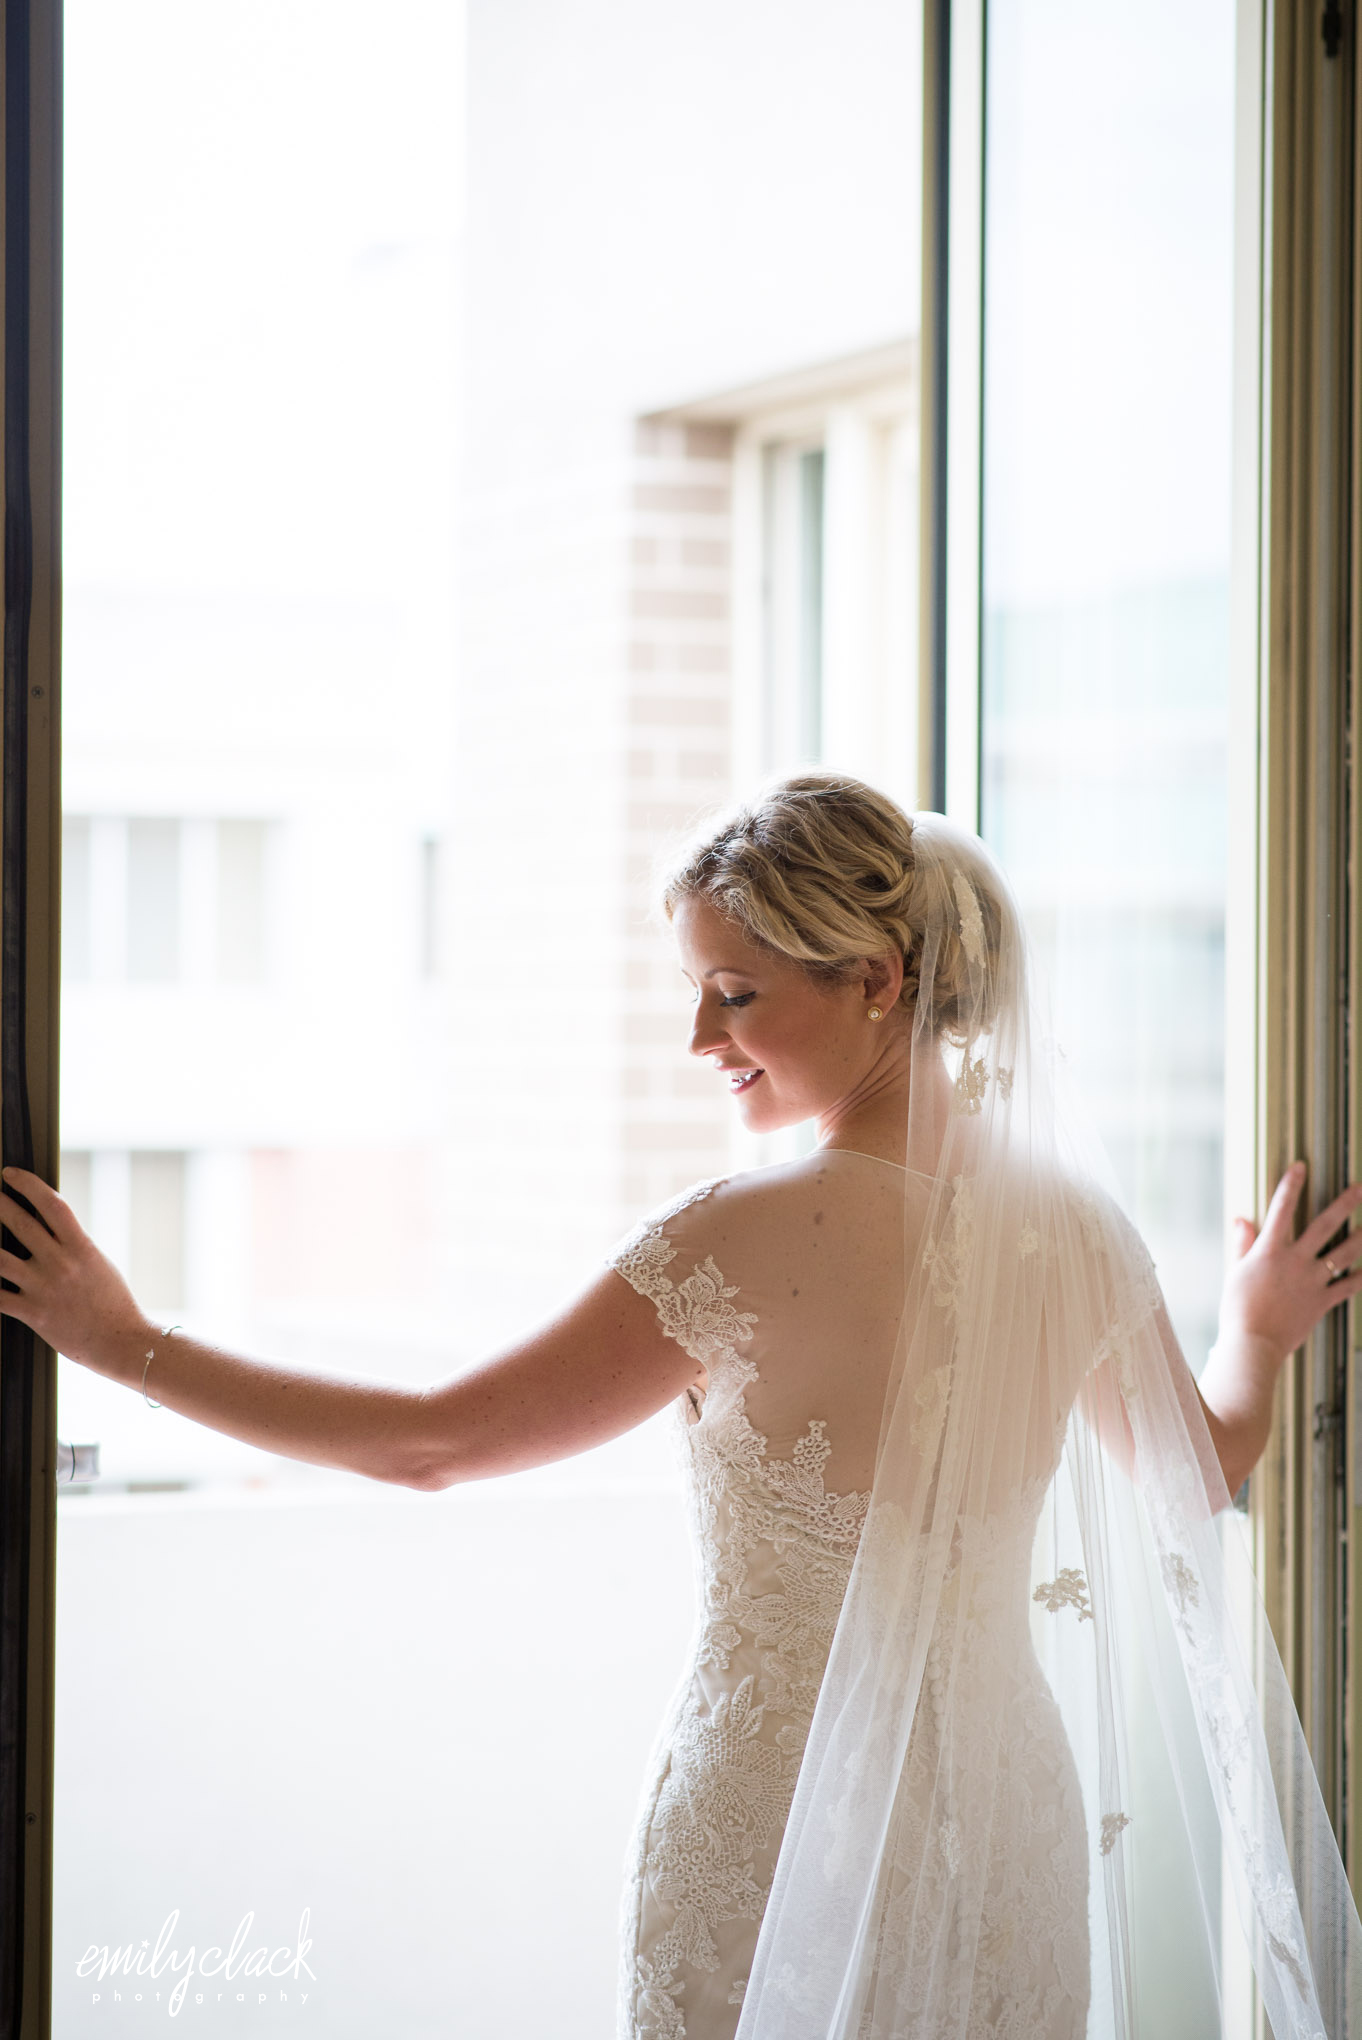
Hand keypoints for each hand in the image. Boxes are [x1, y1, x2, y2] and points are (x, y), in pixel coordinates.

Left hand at [0, 1166, 152, 1369]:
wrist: (120, 1340)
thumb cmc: (113, 1302)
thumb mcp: (98, 1263)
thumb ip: (73, 1245)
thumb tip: (48, 1227)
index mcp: (81, 1247)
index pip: (51, 1204)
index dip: (27, 1184)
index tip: (11, 1174)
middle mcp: (60, 1264)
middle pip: (20, 1223)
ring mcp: (43, 1288)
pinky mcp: (33, 1313)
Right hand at [1218, 1162, 1361, 1363]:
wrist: (1253, 1342)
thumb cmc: (1238, 1308)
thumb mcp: (1235, 1271)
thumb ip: (1243, 1243)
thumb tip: (1241, 1219)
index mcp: (1270, 1249)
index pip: (1282, 1209)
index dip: (1291, 1185)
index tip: (1301, 1166)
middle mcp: (1296, 1260)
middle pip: (1325, 1225)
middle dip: (1345, 1204)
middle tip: (1360, 1188)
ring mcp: (1312, 1280)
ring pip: (1344, 1253)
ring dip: (1361, 1237)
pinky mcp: (1322, 1301)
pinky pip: (1347, 1286)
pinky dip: (1360, 1277)